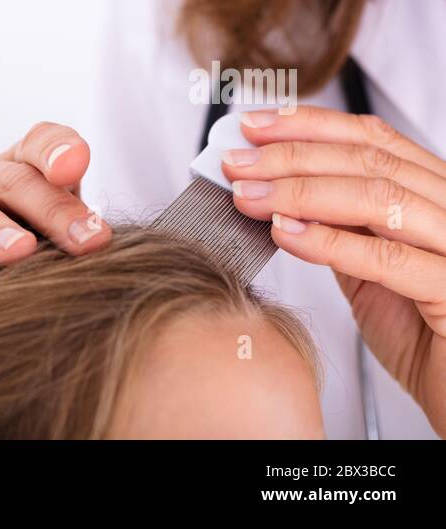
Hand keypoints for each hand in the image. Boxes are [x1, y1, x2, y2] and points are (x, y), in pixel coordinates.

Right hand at [0, 122, 111, 273]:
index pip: (39, 143)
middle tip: (85, 240)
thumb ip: (83, 228)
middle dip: (50, 209)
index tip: (75, 167)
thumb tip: (98, 238)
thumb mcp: (69, 236)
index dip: (56, 150)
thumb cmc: (39, 256)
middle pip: (10, 180)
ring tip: (20, 252)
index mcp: (21, 166)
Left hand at [223, 105, 445, 435]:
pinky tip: (285, 233)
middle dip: (292, 157)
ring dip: (300, 192)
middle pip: (370, 161)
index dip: (310, 126)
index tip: (253, 126)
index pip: (375, 139)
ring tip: (248, 197)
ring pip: (379, 199)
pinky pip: (389, 260)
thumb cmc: (428, 340)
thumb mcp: (375, 275)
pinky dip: (329, 241)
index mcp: (436, 197)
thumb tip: (283, 199)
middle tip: (235, 164)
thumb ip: (343, 233)